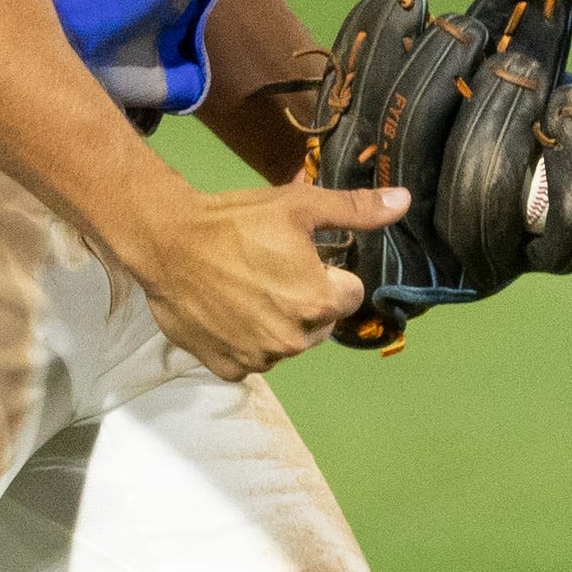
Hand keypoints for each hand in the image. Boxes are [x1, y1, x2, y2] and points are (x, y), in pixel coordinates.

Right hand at [133, 183, 408, 379]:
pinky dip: (244, 340)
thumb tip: (403, 202)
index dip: (329, 272)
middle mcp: (296, 339)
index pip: (350, 293)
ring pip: (287, 341)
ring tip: (245, 287)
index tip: (300, 256)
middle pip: (320, 321)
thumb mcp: (300, 206)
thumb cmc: (237, 221)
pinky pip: (251, 358)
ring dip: (276, 321)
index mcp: (321, 302)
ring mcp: (260, 359)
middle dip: (304, 299)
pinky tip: (227, 311)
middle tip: (270, 269)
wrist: (168, 243)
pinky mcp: (229, 368)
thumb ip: (355, 210)